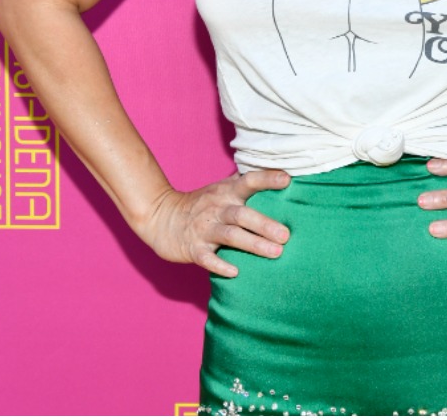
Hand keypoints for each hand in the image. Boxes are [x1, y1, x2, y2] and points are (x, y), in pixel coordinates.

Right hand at [137, 170, 292, 277]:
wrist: (160, 216)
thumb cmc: (202, 204)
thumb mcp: (221, 189)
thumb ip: (246, 184)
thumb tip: (284, 176)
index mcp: (226, 192)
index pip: (248, 182)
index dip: (266, 179)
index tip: (286, 179)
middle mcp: (216, 208)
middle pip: (242, 214)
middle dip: (264, 224)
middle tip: (285, 235)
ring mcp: (203, 228)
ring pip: (229, 235)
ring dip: (252, 244)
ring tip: (275, 253)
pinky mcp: (192, 248)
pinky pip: (206, 257)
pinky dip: (219, 265)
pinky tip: (235, 272)